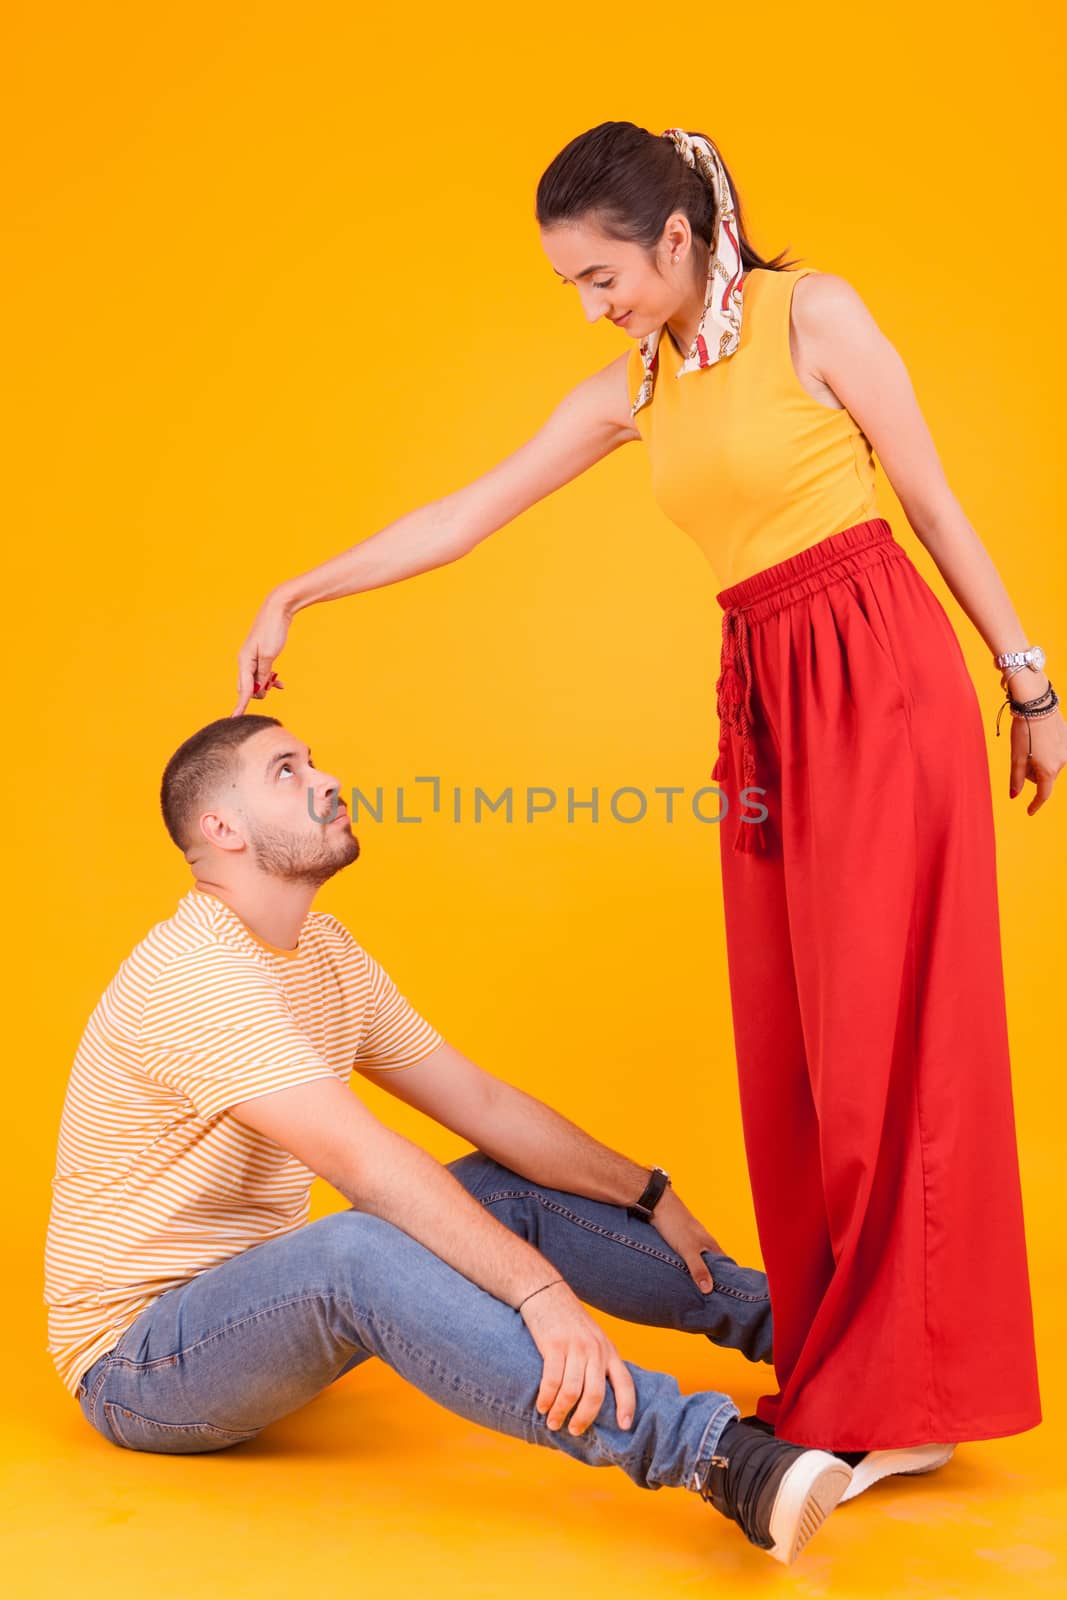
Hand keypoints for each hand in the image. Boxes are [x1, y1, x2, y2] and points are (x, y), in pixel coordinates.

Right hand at [232, 592, 291, 716]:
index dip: (241, 705)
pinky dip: (269, 678)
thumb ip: (264, 674)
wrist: (278, 609)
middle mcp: (246, 660)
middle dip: (258, 692)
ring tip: (279, 685)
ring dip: (266, 685)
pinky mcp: (261, 654)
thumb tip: (259, 689)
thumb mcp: (270, 655)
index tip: (235, 718)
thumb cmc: (273, 630)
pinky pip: (262, 672)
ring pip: (256, 679)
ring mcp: (253, 657)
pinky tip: (279, 682)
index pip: (242, 689)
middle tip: (272, 689)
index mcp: (244, 661)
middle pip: (248, 686)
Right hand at [519, 1279, 636, 1435]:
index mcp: (609, 1350)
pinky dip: (546, 1398)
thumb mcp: (593, 1338)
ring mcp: (575, 1347)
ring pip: (571, 1391)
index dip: (627, 1406)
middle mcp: (595, 1349)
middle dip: (584, 1418)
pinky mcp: (554, 1345)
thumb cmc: (569, 1321)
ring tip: (553, 1422)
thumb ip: (598, 1362)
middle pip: (595, 1394)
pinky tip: (541, 1406)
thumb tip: (596, 1399)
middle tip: (575, 1431)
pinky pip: (552, 1381)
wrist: (547, 1293)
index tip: (624, 1426)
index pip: (625, 1382)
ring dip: (561, 1412)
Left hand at [648, 1186, 722, 1293]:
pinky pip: (688, 1259)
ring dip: (700, 1274)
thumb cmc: (675, 1223)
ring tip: (697, 1292)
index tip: (730, 1296)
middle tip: (712, 1300)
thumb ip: (698, 1269)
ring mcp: (693, 1241)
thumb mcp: (687, 1249)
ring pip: (701, 1261)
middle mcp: (705, 1243)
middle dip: (715, 1280)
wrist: (657, 1203)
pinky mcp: (680, 1241)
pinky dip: (688, 1268)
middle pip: (715, 1265)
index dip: (730, 1279)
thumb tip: (708, 1290)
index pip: (727, 1265)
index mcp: (711, 1245)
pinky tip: (682, 1276)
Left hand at [1008, 702, 1066, 814]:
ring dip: (1039, 762)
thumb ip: (1016, 778)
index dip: (1035, 804)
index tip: (1029, 812)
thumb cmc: (1024, 731)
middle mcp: (1062, 763)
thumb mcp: (1016, 757)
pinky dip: (1045, 751)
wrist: (1037, 705)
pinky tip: (1038, 738)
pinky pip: (1055, 753)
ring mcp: (1066, 751)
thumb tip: (1014, 796)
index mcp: (1048, 770)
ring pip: (1050, 765)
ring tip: (1029, 744)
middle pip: (1044, 777)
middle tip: (1021, 757)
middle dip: (1032, 773)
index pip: (1043, 794)